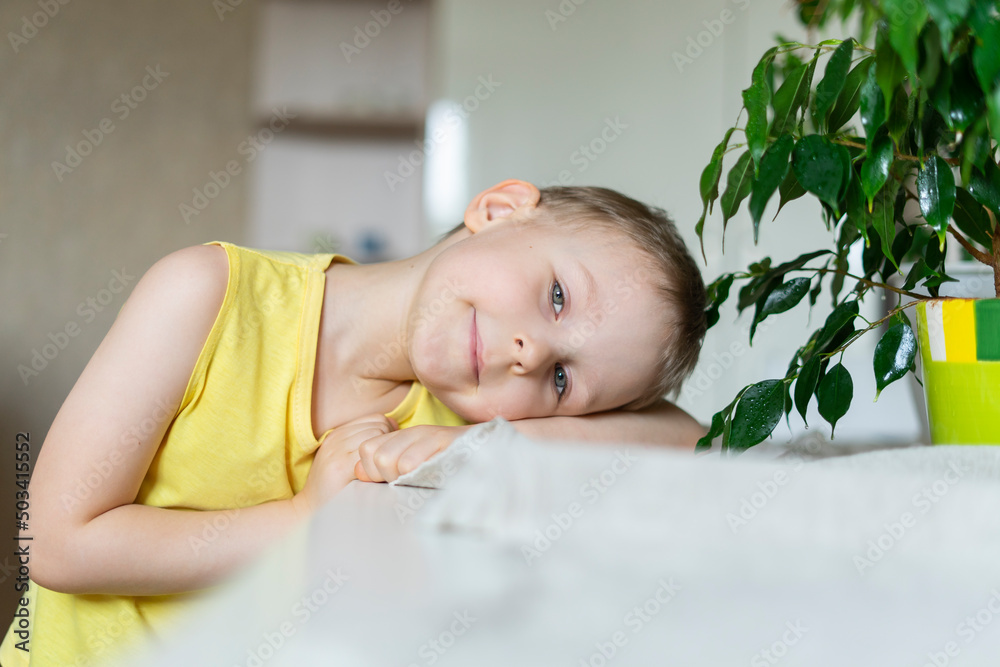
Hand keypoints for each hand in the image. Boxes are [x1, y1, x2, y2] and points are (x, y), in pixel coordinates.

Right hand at [292, 414, 397, 517]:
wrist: (308, 509)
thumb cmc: (335, 486)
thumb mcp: (348, 457)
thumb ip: (368, 439)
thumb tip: (394, 423)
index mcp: (339, 433)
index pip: (376, 418)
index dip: (387, 434)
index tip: (387, 454)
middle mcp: (336, 438)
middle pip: (379, 425)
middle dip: (388, 443)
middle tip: (386, 465)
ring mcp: (335, 451)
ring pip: (376, 437)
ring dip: (384, 454)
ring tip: (381, 471)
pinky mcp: (339, 466)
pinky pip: (369, 454)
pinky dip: (377, 464)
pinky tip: (376, 478)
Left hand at [355, 424, 470, 482]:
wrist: (487, 454)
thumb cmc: (450, 466)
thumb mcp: (414, 467)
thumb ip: (383, 468)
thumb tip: (357, 471)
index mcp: (403, 437)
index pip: (366, 450)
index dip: (373, 471)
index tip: (393, 479)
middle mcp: (415, 433)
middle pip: (379, 457)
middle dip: (389, 476)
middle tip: (410, 482)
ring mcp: (432, 436)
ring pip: (397, 462)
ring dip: (407, 478)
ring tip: (423, 480)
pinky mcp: (447, 443)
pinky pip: (416, 463)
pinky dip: (421, 475)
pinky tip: (433, 477)